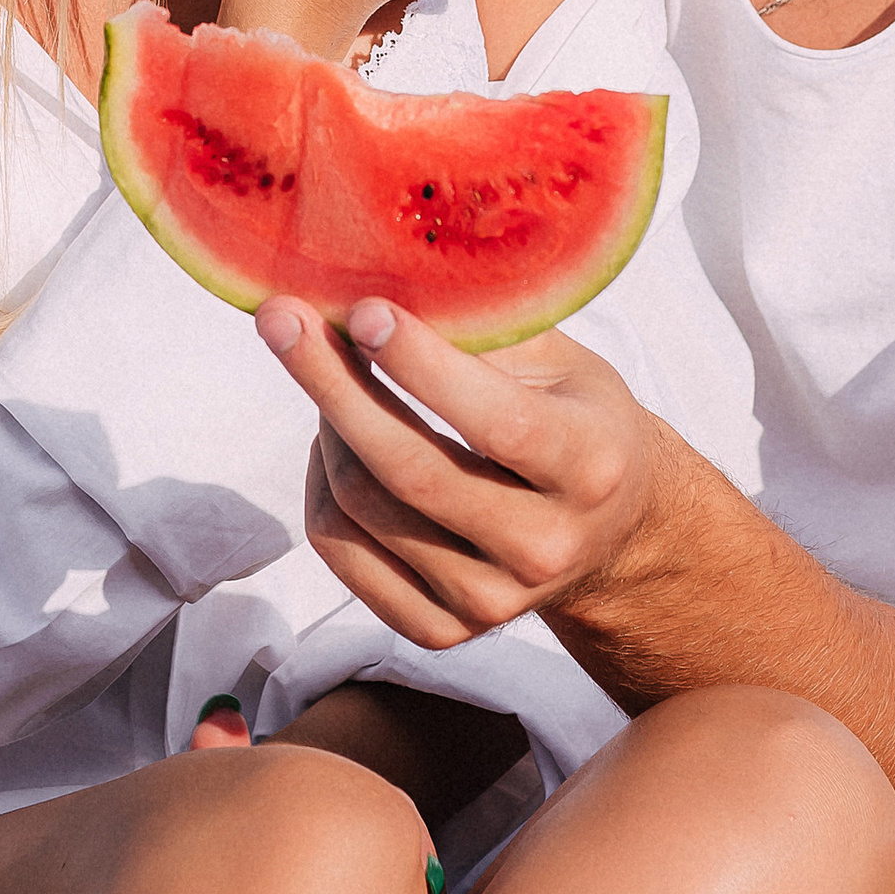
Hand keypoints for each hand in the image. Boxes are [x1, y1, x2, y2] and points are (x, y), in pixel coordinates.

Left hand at [259, 296, 678, 653]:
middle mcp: (546, 547)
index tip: (362, 309)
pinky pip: (340, 548)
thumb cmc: (577, 419)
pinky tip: (335, 440)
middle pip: (407, 470)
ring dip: (326, 423)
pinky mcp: (443, 630)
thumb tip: (391, 262)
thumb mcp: (563, 361)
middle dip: (331, 382)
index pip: (493, 420)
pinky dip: (319, 483)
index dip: (419, 363)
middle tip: (282, 316)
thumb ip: (490, 324)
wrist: (612, 532)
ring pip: (360, 506)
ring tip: (328, 370)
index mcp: (591, 466)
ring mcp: (492, 602)